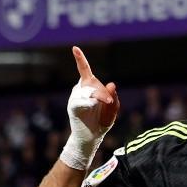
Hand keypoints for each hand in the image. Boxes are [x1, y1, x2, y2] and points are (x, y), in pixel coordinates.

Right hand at [60, 46, 120, 170]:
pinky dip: (88, 103)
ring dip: (99, 97)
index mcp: (89, 87)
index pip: (85, 70)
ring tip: (105, 105)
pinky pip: (81, 101)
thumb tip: (111, 84)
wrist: (91, 138)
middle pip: (93, 83)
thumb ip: (113, 97)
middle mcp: (80, 90)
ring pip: (88, 91)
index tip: (75, 48)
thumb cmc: (101, 122)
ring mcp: (75, 98)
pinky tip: (92, 105)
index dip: (80, 59)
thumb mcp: (112, 110)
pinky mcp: (73, 107)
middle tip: (110, 102)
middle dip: (103, 92)